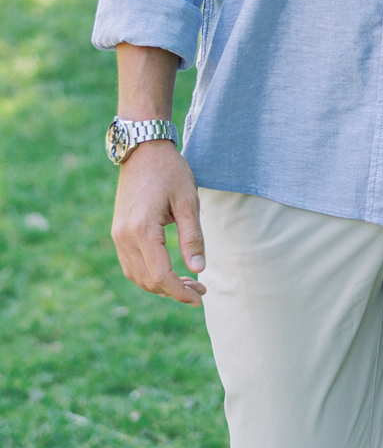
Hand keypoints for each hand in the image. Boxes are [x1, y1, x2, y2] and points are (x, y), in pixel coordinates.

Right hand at [111, 140, 206, 306]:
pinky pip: (130, 265)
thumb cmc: (170, 172)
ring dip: (161, 285)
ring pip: (136, 276)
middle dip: (174, 291)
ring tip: (188, 282)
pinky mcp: (117, 232)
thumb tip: (199, 269)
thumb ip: (193, 237)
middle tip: (200, 290)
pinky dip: (148, 274)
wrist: (143, 150)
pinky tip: (169, 271)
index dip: (181, 291)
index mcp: (142, 230)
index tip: (200, 298)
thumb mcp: (188, 201)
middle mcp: (124, 237)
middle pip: (147, 280)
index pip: (161, 275)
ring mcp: (117, 236)